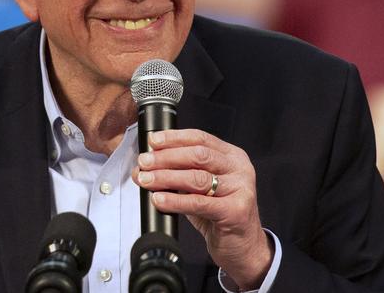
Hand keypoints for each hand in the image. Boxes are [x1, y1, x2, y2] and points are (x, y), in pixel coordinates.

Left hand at [132, 128, 272, 289]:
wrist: (243, 246)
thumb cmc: (219, 214)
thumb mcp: (198, 189)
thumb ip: (175, 174)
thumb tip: (141, 168)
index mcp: (231, 156)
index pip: (200, 138)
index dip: (174, 138)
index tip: (153, 141)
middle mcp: (239, 168)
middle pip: (198, 155)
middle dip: (166, 157)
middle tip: (145, 162)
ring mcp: (240, 189)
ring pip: (197, 178)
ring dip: (166, 177)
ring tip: (146, 180)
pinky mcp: (236, 211)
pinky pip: (199, 203)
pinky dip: (175, 200)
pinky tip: (159, 199)